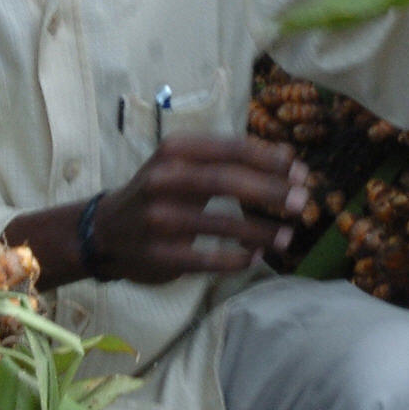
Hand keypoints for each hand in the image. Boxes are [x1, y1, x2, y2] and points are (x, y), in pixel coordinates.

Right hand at [83, 135, 308, 283]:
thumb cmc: (159, 192)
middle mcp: (163, 179)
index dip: (269, 160)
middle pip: (226, 181)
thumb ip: (227, 160)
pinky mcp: (159, 255)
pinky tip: (255, 259)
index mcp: (175, 151)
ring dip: (260, 233)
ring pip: (221, 225)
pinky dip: (236, 260)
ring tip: (288, 238)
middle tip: (302, 202)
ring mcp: (158, 219)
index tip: (301, 171)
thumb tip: (289, 158)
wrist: (105, 231)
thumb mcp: (183, 165)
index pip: (230, 149)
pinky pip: (207, 259)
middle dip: (270, 192)